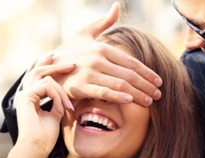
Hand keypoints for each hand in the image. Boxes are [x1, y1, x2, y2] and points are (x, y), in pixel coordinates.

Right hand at [14, 55, 74, 154]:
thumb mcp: (56, 114)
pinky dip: (57, 96)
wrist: (37, 148)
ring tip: (68, 106)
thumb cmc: (46, 136)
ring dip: (61, 91)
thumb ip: (58, 101)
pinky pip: (46, 86)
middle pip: (39, 71)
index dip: (52, 68)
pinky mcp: (25, 97)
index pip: (40, 77)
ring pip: (45, 78)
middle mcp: (24, 94)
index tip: (68, 66)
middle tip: (73, 64)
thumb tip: (67, 93)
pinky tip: (61, 108)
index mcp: (30, 97)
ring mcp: (23, 94)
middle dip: (56, 66)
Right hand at [27, 2, 161, 106]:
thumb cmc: (68, 52)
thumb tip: (117, 5)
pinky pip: (104, 92)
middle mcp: (97, 59)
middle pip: (129, 74)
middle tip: (159, 94)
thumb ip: (103, 22)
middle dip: (146, 85)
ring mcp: (89, 72)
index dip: (146, 72)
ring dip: (138, 93)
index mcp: (101, 47)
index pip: (130, 62)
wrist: (45, 67)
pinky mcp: (81, 86)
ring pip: (120, 84)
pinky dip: (119, 97)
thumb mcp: (84, 34)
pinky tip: (130, 101)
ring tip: (150, 102)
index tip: (158, 81)